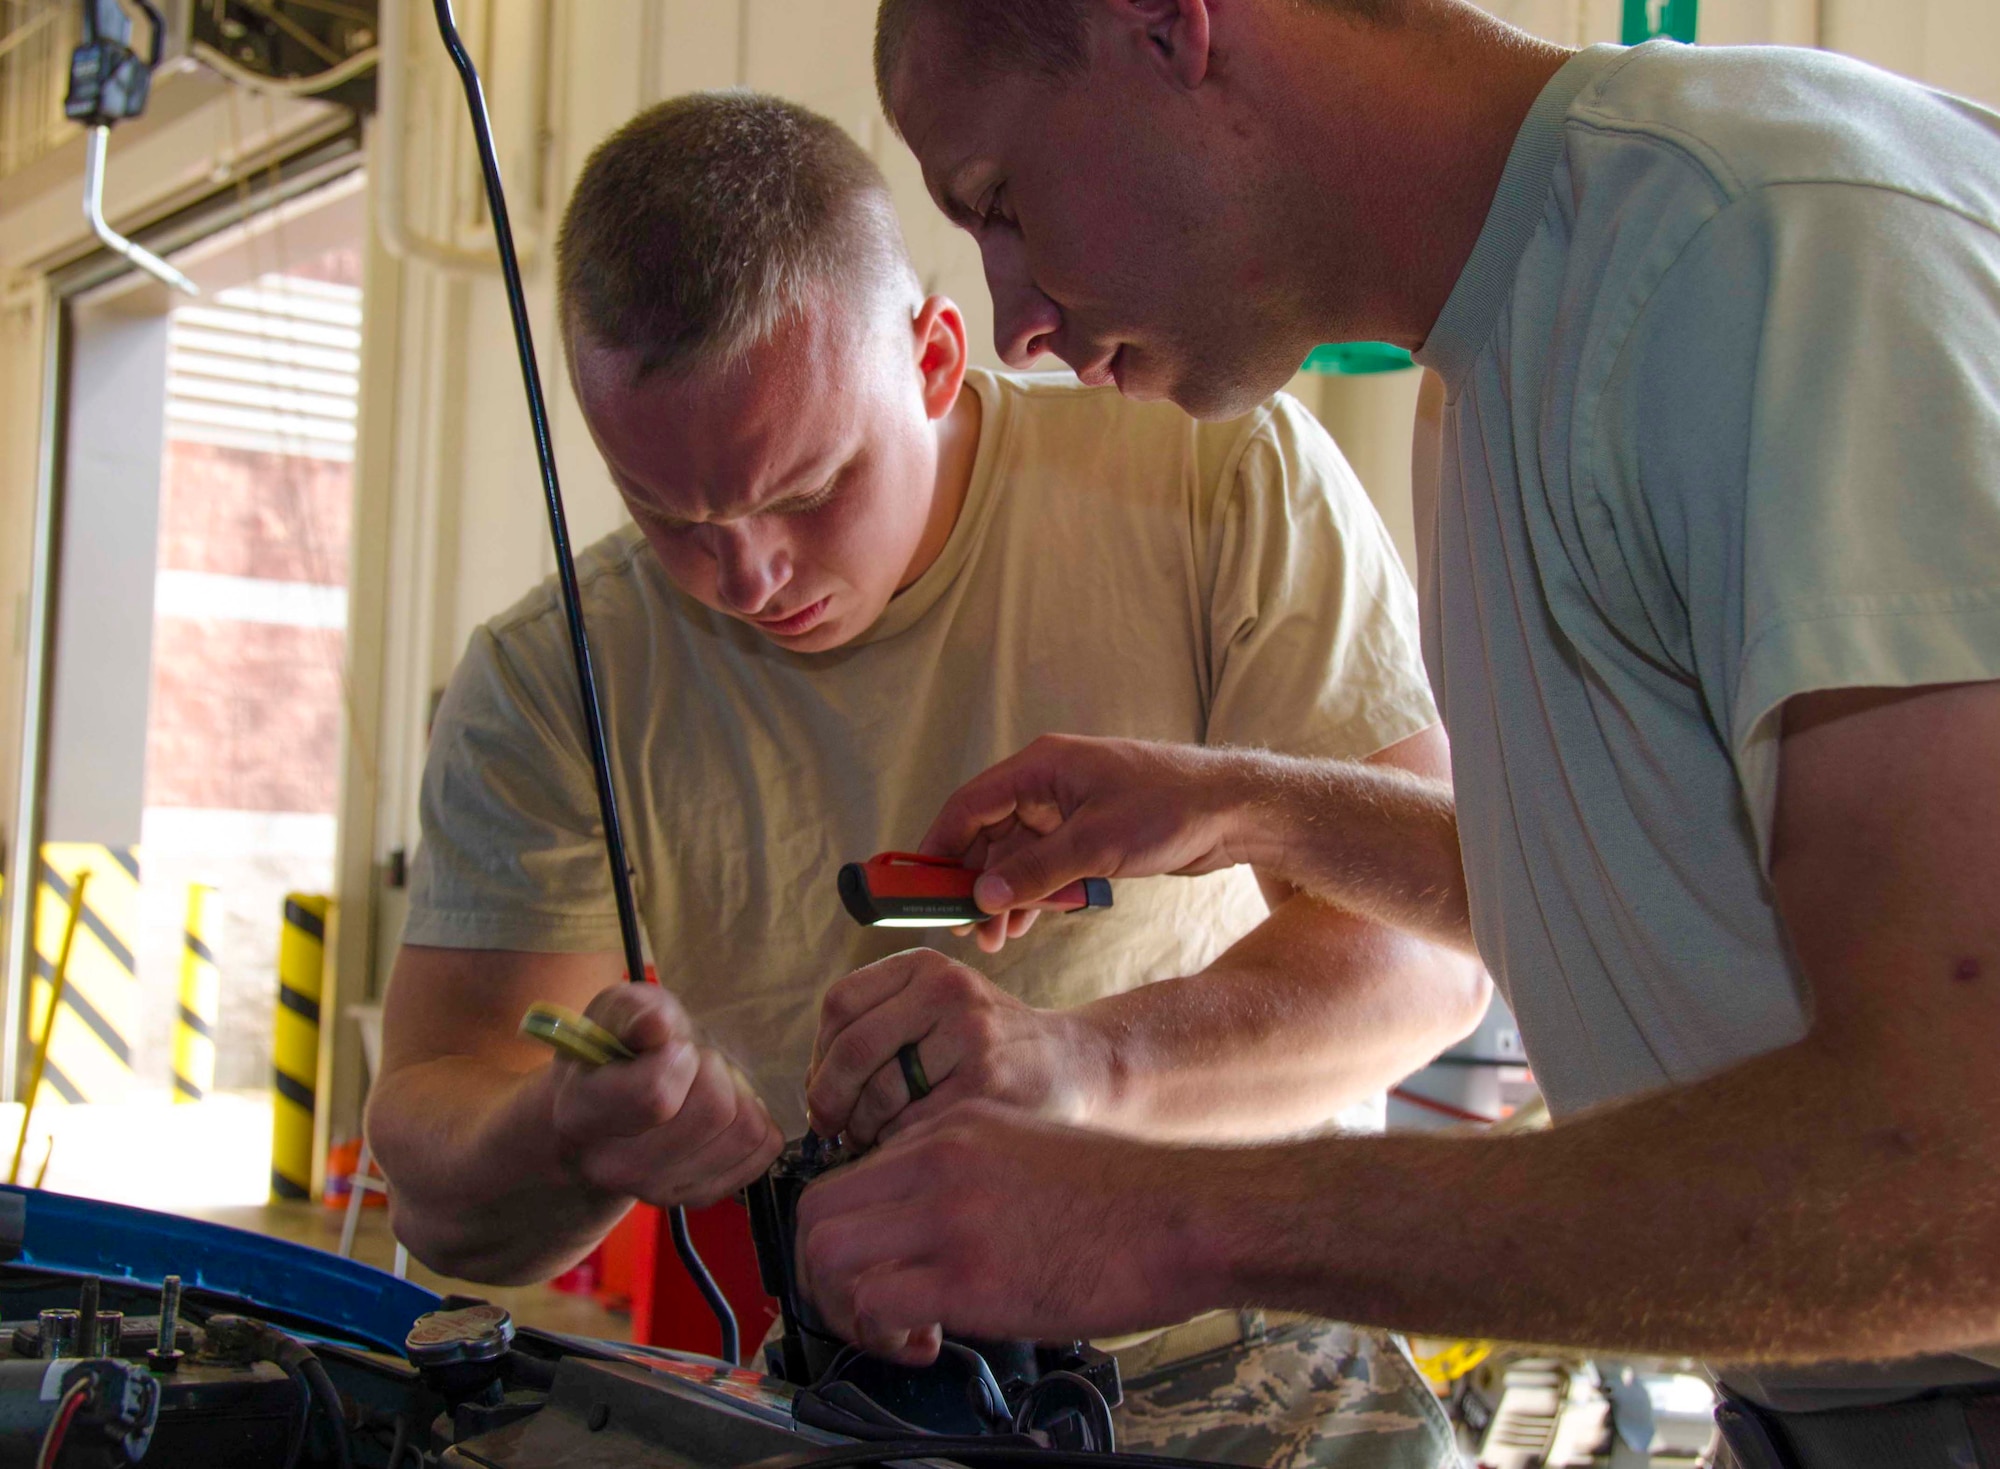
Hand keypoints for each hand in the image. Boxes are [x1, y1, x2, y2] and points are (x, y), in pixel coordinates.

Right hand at [546, 983, 782, 1208]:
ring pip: (744, 1128)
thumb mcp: (616, 1013)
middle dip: (715, 1069)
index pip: (655, 1096)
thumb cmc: (615, 1050)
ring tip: (706, 1084)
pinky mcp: (701, 1195)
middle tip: (692, 1062)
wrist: (610, 1110)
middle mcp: (613, 1166)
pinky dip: (756, 1118)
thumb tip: (658, 1026)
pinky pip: (763, 1147)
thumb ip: (633, 1013)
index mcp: (581, 1114)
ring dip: (738, 1093)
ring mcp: (658, 1190)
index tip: (675, 1047)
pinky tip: (724, 1110)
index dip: (682, 1058)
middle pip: (713, 1110)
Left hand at [795, 1102, 1221, 1363]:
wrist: (1184, 1215)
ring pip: (830, 1256)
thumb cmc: (1121, 1196)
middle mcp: (937, 1160)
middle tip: (861, 1308)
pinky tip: (926, 1342)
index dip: (843, 1232)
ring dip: (844, 1307)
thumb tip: (919, 1220)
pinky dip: (882, 1335)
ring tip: (892, 1330)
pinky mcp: (970, 1275)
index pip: (846, 1173)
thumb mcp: (1023, 1147)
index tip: (870, 1267)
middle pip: (818, 1212)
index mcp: (951, 1127)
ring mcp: (950, 1215)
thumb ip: (961, 1167)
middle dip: (823, 1274)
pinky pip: (875, 1304)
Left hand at [806, 950, 1109, 1145]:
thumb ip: (880, 1027)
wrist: (1073, 1064)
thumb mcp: (940, 1009)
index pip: (841, 1004)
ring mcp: (970, 1034)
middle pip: (853, 1048)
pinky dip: (896, 1145)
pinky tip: (905, 1149)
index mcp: (926, 966)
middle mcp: (948, 989)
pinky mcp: (986, 1082)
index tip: (819, 1090)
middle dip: (829, 1099)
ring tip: (871, 1140)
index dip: (818, 1056)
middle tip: (830, 1128)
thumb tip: (813, 1091)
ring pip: (880, 1092)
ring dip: (863, 1129)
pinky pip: (912, 1125)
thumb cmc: (991, 1047)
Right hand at [922, 736, 1260, 951]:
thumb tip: (982, 898)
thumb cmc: (1171, 808)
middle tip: (964, 931)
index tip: (919, 889)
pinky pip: (1045, 866)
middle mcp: (1047, 784)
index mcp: (1041, 768)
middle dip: (974, 885)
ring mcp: (1068, 810)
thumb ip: (1037, 872)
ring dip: (1004, 897)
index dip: (938, 847)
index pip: (969, 806)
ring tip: (995, 942)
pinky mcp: (1089, 835)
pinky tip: (1025, 925)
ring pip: (1016, 858)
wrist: (1236, 809)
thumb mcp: (1098, 844)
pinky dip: (1034, 895)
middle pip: (988, 836)